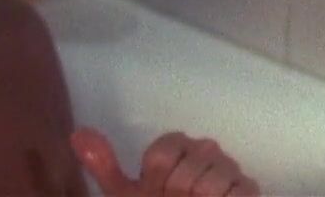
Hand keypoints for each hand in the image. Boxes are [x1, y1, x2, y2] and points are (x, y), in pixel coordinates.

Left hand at [70, 127, 259, 196]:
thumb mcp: (127, 195)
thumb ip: (105, 167)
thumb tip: (76, 134)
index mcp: (177, 145)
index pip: (161, 155)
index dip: (155, 181)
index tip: (156, 192)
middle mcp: (205, 149)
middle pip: (184, 170)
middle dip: (175, 194)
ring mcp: (230, 169)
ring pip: (208, 183)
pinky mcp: (249, 189)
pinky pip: (235, 193)